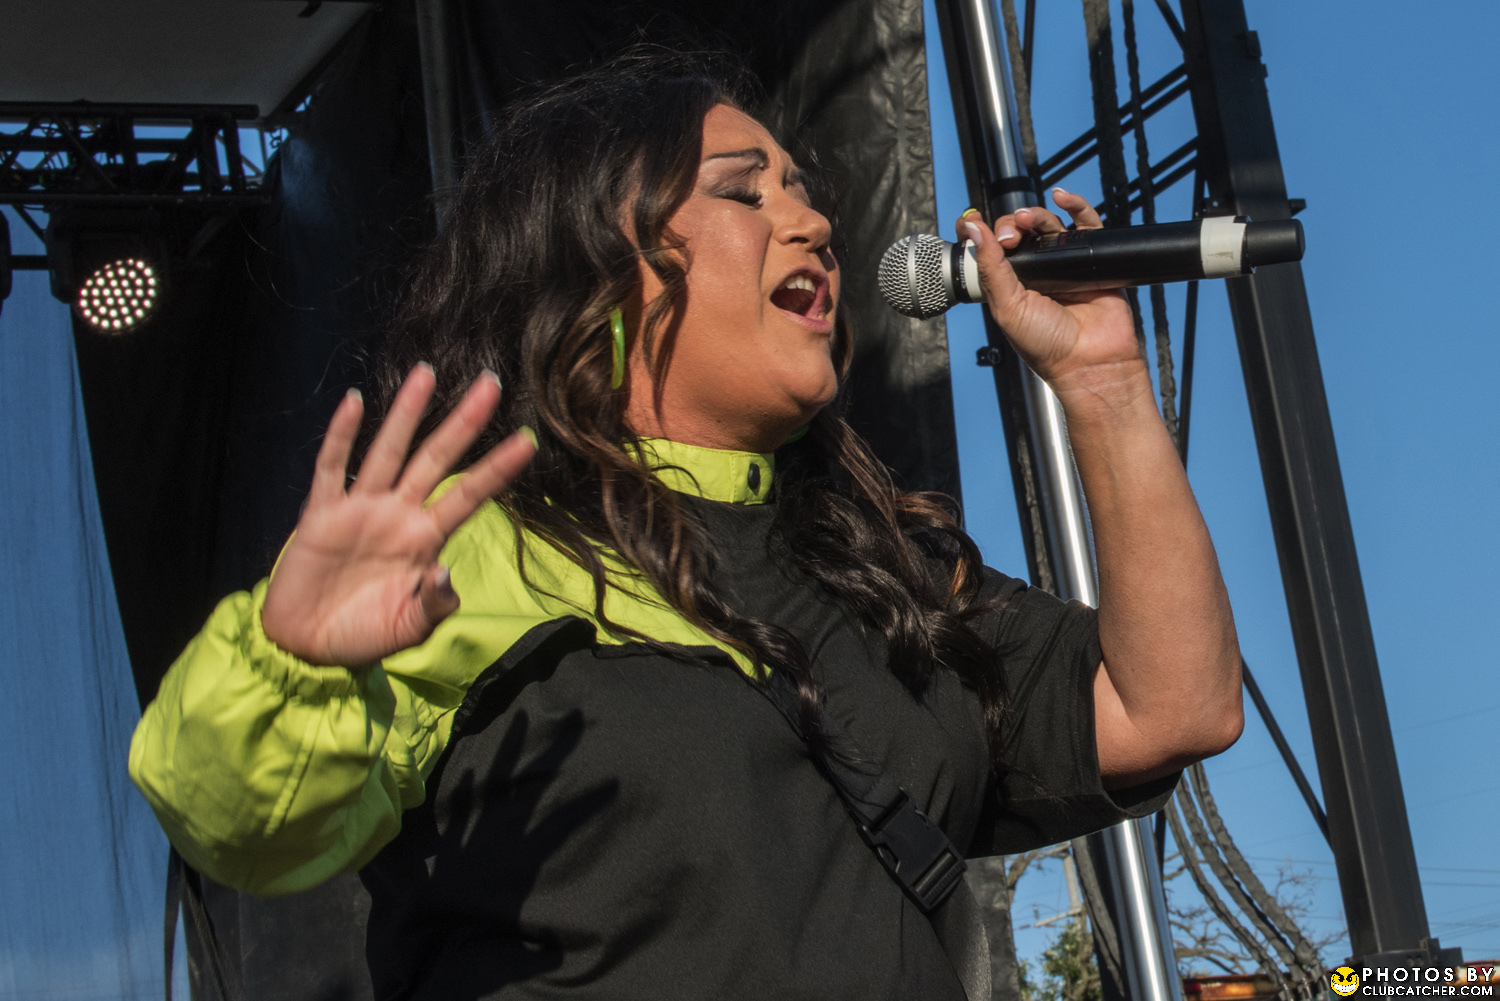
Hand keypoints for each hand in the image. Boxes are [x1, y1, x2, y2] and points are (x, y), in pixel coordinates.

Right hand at [260, 364, 535, 665]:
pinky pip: (332, 468)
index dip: (497, 469)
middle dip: (464, 422)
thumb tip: (444, 573)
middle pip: (437, 459)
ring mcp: (361, 510)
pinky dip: (342, 435)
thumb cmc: (366, 634)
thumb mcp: (410, 628)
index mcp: (425, 539)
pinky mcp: (321, 515)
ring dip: (408, 413)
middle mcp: (398, 515)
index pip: (469, 495)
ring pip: (389, 451)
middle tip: (491, 383)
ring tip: (427, 373)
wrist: (308, 647)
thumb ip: (433, 604)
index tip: (528, 442)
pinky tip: (356, 402)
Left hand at [959, 188, 1140, 395]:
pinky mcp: (1092, 258)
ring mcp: (1064, 263)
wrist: (1090, 362)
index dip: (984, 232)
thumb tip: (974, 230)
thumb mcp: (1007, 307)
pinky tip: (1061, 197)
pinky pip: (1085, 224)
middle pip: (1021, 231)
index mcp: (1011, 284)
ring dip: (1036, 214)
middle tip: (1011, 236)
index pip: (994, 247)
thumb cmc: (1047, 345)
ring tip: (1028, 220)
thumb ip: (991, 268)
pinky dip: (1075, 205)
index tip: (974, 221)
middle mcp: (1037, 272)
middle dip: (1012, 224)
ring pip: (1049, 224)